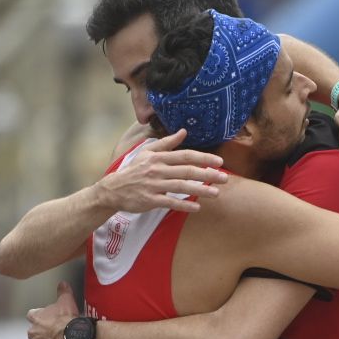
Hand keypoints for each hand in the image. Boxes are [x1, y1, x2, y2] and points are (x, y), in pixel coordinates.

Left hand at [26, 282, 80, 338]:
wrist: (71, 336)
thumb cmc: (67, 318)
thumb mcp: (66, 300)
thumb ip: (63, 292)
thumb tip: (62, 283)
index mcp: (36, 318)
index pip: (32, 315)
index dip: (38, 317)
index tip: (44, 318)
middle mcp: (33, 333)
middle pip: (32, 333)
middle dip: (39, 334)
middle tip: (50, 334)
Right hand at [95, 129, 227, 214]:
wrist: (113, 189)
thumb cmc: (134, 170)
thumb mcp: (147, 152)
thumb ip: (166, 142)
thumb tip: (184, 131)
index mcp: (159, 157)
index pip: (185, 155)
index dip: (203, 157)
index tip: (219, 161)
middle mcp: (157, 170)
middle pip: (186, 171)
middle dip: (207, 174)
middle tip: (224, 178)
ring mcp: (154, 185)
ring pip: (180, 187)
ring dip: (200, 190)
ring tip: (216, 193)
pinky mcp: (150, 200)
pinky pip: (169, 202)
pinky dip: (183, 205)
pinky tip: (196, 207)